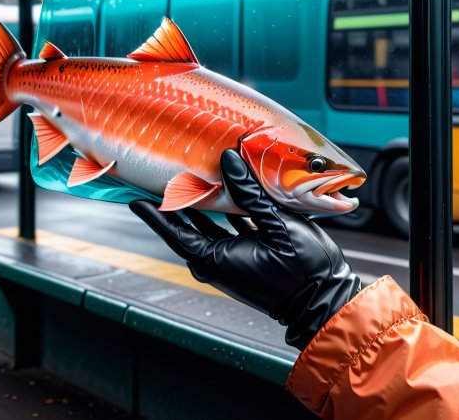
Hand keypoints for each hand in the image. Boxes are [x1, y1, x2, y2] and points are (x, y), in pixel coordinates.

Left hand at [129, 150, 360, 349]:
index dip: (154, 212)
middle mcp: (217, 260)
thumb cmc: (300, 269)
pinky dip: (221, 210)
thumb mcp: (276, 225)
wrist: (324, 299)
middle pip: (187, 225)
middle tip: (160, 176)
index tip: (134, 197)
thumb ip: (250, 192)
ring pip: (207, 224)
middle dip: (174, 201)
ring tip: (189, 176)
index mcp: (215, 258)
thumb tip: (228, 159)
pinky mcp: (246, 255)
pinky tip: (224, 190)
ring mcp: (231, 259)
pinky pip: (225, 229)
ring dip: (199, 202)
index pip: (174, 231)